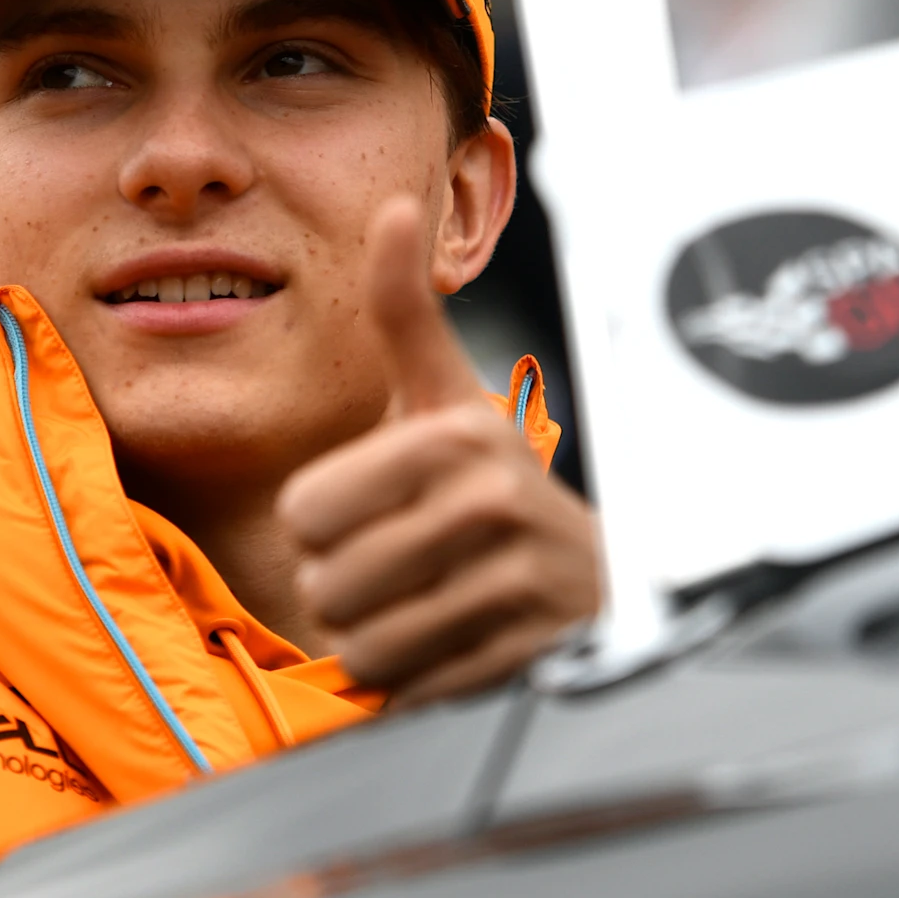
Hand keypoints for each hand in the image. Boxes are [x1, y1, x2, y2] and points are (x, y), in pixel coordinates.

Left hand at [279, 199, 601, 708]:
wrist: (593, 575)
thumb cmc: (491, 482)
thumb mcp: (446, 395)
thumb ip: (403, 311)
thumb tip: (392, 207)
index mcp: (456, 437)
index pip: (305, 512)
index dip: (322, 523)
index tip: (372, 509)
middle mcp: (492, 505)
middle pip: (326, 582)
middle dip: (346, 585)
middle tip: (397, 563)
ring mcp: (516, 587)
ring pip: (363, 644)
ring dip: (376, 638)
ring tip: (422, 603)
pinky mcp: (524, 659)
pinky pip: (409, 690)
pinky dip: (415, 680)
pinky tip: (452, 643)